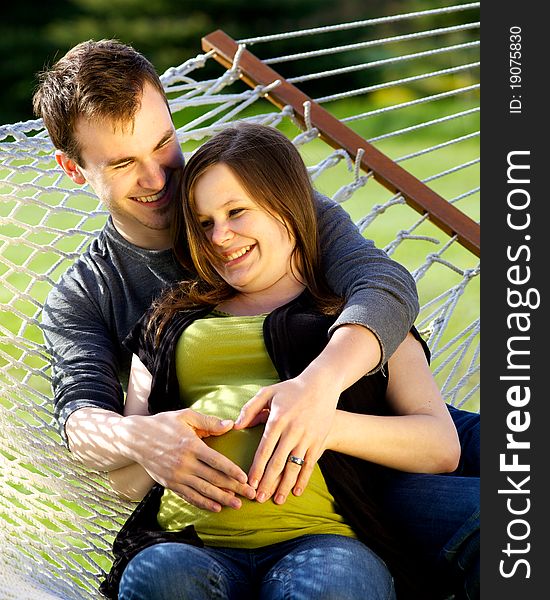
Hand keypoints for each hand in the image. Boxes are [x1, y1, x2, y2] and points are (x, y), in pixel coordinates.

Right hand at [124, 409, 255, 510]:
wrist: (135, 439)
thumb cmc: (163, 424)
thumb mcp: (185, 416)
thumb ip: (209, 421)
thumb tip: (230, 424)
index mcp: (190, 446)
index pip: (216, 461)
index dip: (232, 471)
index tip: (245, 478)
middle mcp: (184, 464)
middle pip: (213, 479)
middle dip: (234, 488)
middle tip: (250, 494)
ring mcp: (176, 476)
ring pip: (203, 491)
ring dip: (222, 499)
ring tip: (237, 505)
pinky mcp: (170, 484)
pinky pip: (189, 496)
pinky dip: (203, 503)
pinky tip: (216, 507)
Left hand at [234, 374, 338, 504]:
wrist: (321, 385)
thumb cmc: (291, 390)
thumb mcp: (268, 393)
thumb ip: (250, 409)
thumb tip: (236, 426)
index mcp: (277, 420)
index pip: (264, 450)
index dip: (256, 469)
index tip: (249, 483)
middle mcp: (292, 431)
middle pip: (277, 463)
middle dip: (268, 483)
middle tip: (258, 498)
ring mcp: (307, 437)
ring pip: (294, 467)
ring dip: (284, 485)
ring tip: (277, 500)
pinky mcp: (318, 441)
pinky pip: (310, 464)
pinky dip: (303, 479)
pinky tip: (296, 491)